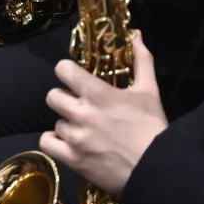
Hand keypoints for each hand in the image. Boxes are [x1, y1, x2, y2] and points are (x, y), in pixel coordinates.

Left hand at [39, 31, 167, 195]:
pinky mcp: (73, 159)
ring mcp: (75, 138)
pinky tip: (67, 143)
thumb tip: (137, 34)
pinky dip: (55, 142)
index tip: (74, 78)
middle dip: (64, 99)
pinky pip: (47, 143)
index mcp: (97, 93)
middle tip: (78, 106)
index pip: (63, 70)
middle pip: (52, 96)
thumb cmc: (152, 127)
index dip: (66, 71)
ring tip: (82, 129)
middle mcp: (82, 113)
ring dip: (67, 124)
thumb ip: (142, 60)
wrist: (156, 168)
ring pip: (55, 122)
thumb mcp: (149, 90)